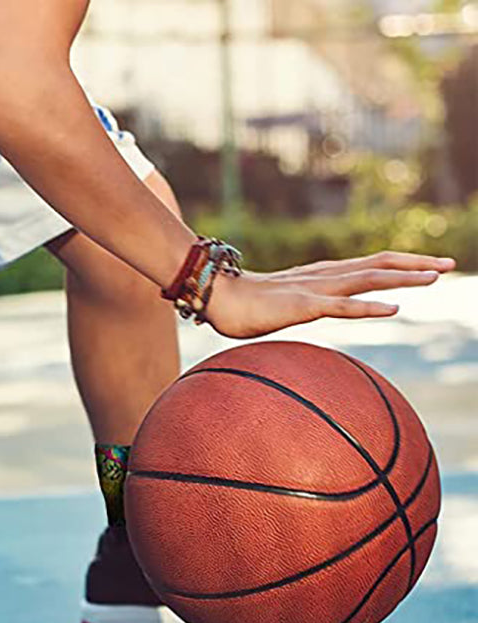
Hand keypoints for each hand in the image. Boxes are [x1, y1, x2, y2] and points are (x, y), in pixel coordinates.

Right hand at [205, 252, 455, 338]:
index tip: (430, 265)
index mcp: (322, 276)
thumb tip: (305, 316)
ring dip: (404, 277)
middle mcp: (324, 276)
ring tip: (436, 276)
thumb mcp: (280, 307)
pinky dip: (369, 306)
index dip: (402, 262)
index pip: (370, 264)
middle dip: (416, 263)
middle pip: (379, 263)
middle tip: (450, 263)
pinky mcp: (303, 306)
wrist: (215, 298)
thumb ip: (299, 309)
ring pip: (368, 279)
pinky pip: (342, 307)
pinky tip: (393, 308)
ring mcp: (315, 289)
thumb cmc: (241, 306)